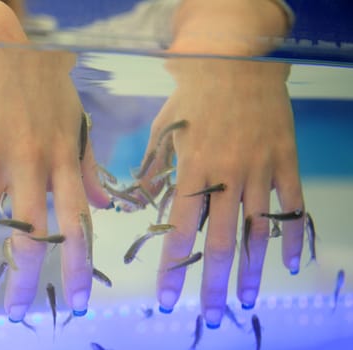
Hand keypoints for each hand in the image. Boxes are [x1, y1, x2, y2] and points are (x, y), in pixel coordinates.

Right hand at [0, 3, 109, 321]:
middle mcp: (29, 159)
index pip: (76, 221)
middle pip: (28, 229)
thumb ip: (89, 164)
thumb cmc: (41, 78)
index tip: (78, 301)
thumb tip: (104, 204)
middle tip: (17, 312)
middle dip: (25, 276)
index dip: (78, 264)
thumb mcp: (76, 119)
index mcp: (61, 157)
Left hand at [137, 58, 304, 326]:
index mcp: (192, 171)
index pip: (179, 231)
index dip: (173, 269)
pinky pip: (292, 205)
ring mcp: (259, 170)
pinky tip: (292, 263)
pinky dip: (294, 236)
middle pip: (222, 242)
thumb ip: (153, 169)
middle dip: (216, 284)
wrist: (234, 62)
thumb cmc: (192, 97)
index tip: (167, 300)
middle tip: (214, 316)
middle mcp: (226, 177)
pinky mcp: (285, 161)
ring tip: (247, 300)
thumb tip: (141, 202)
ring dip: (254, 270)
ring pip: (259, 231)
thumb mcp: (162, 130)